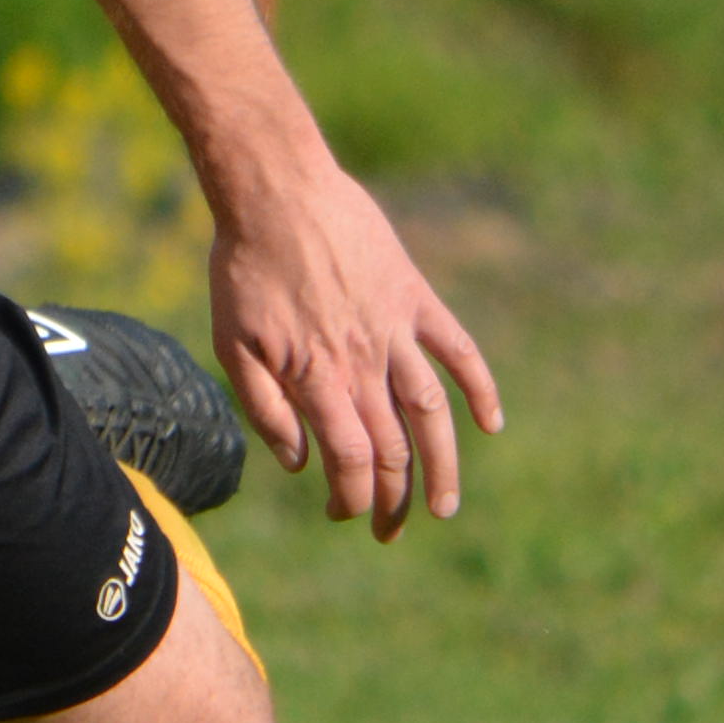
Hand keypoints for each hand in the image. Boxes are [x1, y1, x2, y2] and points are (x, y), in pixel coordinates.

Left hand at [205, 161, 505, 541]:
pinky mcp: (415, 298)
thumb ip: (264, 406)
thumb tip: (298, 462)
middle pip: (392, 448)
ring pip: (432, 413)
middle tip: (392, 529)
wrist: (276, 192)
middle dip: (394, 499)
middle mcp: (362, 362)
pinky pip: (458, 350)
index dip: (353, 496)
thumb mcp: (232, 342)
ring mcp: (395, 331)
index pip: (349, 460)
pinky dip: (480, 388)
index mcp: (316, 377)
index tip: (346, 514)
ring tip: (446, 506)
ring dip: (443, 465)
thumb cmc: (244, 268)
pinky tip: (491, 425)